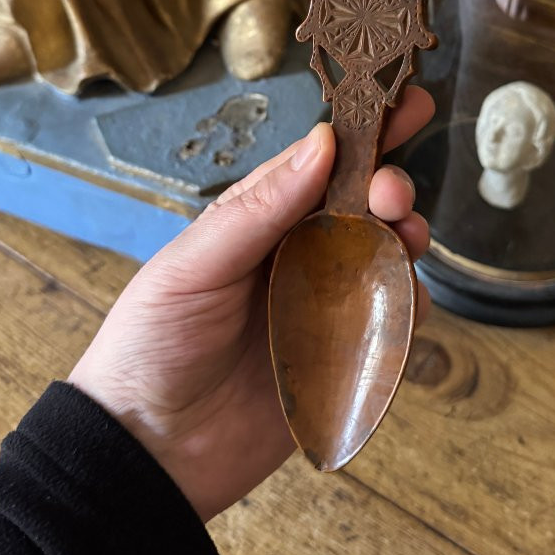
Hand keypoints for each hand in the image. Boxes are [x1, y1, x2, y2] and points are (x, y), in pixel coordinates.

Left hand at [68, 87, 433, 521]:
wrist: (147, 455)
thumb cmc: (150, 346)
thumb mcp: (191, 266)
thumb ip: (256, 208)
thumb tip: (320, 141)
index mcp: (259, 223)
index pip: (319, 164)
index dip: (363, 131)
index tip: (405, 100)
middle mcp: (297, 258)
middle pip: (364, 209)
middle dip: (390, 189)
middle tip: (393, 194)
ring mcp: (324, 309)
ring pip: (387, 261)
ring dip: (405, 244)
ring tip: (404, 241)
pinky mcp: (343, 362)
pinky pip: (392, 326)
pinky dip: (407, 309)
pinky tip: (403, 303)